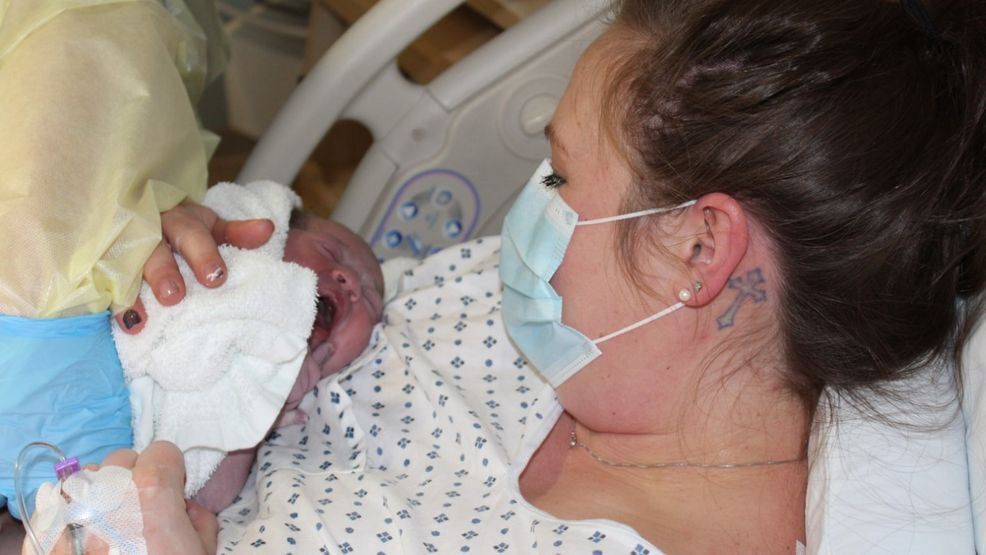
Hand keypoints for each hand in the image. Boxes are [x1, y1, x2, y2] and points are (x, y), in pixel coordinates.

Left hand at [28, 442, 215, 554]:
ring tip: (112, 523)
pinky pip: (55, 506)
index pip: (163, 451)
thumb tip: (186, 508)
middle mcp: (106, 495)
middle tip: (145, 511)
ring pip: (85, 478)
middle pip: (122, 461)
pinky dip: (71, 514)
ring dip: (101, 492)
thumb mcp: (203, 554)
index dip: (173, 471)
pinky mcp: (43, 538)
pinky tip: (86, 537)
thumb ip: (199, 518)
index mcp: (151, 493)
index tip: (174, 491)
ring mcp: (69, 515)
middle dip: (136, 479)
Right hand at [116, 202, 273, 332]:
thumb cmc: (185, 228)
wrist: (143, 212)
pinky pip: (104, 282)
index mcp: (180, 220)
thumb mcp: (211, 227)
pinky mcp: (105, 264)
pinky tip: (122, 325)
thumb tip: (267, 229)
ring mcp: (123, 247)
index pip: (192, 234)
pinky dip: (112, 303)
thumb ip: (237, 233)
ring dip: (130, 294)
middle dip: (163, 272)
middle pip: (154, 249)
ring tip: (138, 321)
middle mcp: (149, 231)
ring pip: (123, 266)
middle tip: (175, 297)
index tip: (216, 278)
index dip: (203, 255)